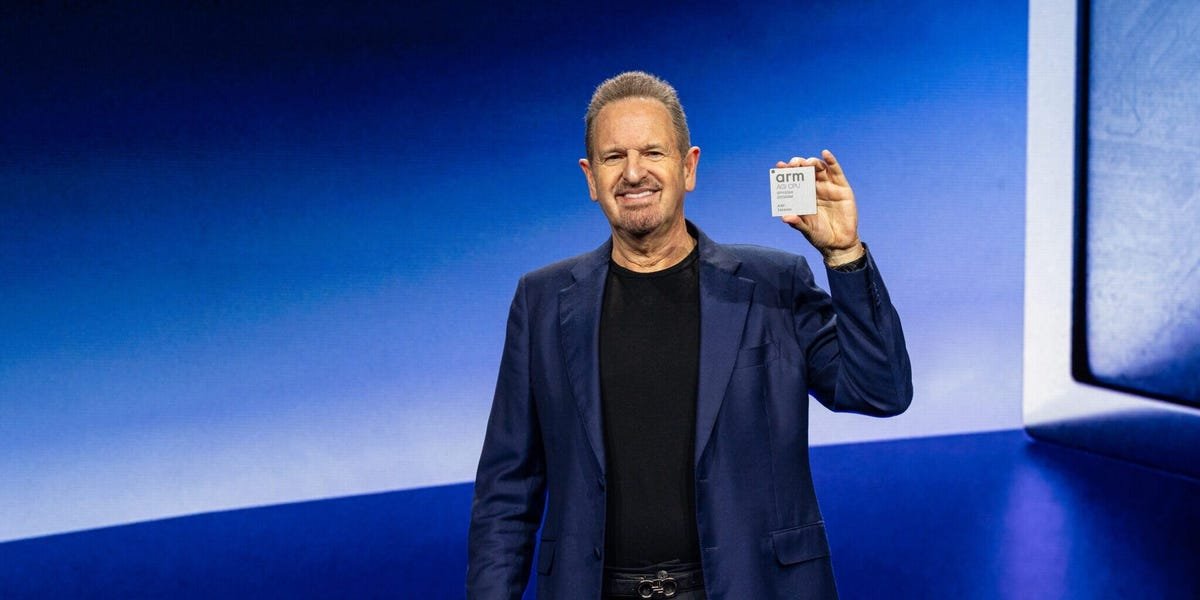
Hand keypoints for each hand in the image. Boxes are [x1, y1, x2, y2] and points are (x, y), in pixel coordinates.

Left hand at [777, 149, 863, 265]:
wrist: (839, 244)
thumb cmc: (820, 236)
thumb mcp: (807, 230)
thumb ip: (797, 223)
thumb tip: (784, 217)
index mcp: (803, 196)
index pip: (793, 180)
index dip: (786, 172)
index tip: (779, 166)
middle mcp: (815, 189)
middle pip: (805, 171)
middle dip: (798, 164)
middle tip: (793, 164)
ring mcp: (829, 186)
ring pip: (819, 168)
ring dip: (811, 162)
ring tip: (806, 163)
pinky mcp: (842, 188)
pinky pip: (836, 171)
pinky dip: (831, 160)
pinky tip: (825, 153)